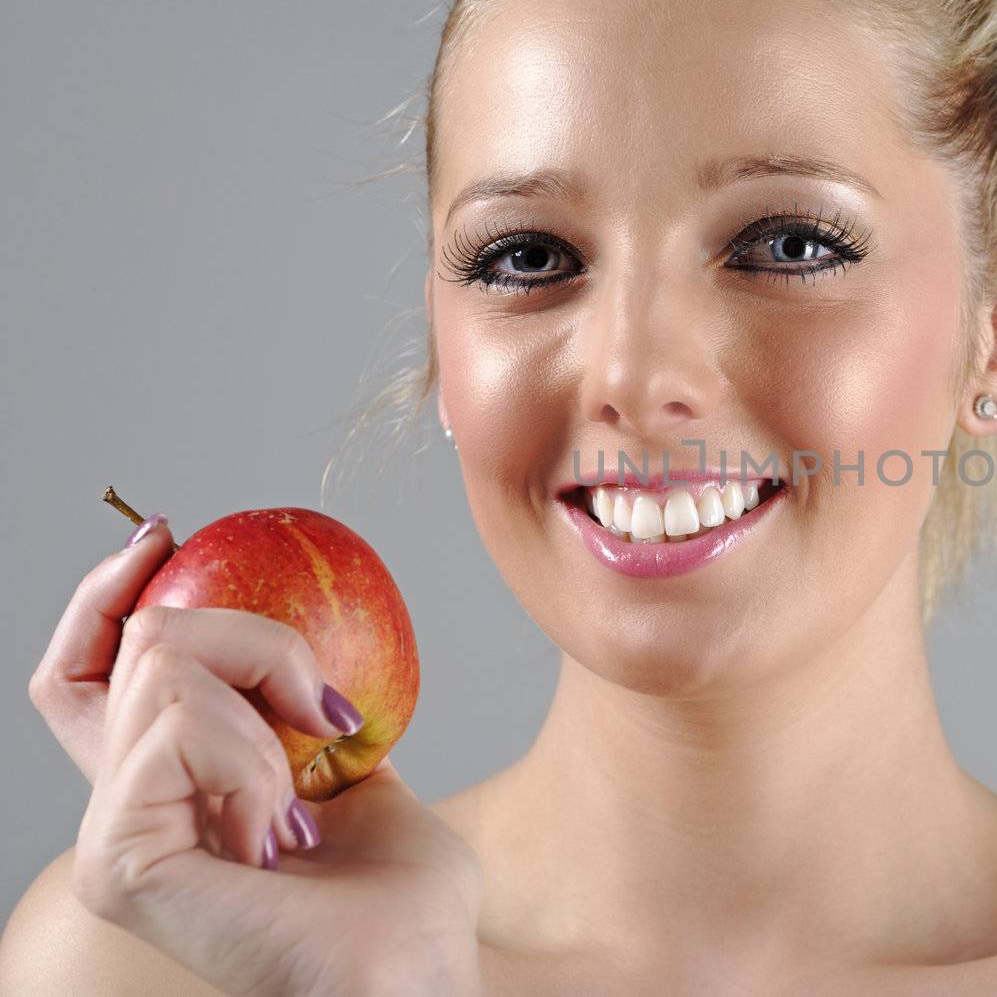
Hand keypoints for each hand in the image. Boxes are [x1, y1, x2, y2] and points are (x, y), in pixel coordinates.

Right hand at [31, 516, 483, 994]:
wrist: (418, 964)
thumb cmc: (402, 892)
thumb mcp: (357, 771)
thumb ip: (302, 714)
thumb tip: (297, 650)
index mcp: (168, 788)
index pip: (84, 672)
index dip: (108, 594)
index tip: (167, 535)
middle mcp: (123, 808)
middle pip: (137, 643)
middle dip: (252, 636)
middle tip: (321, 705)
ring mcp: (113, 834)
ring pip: (160, 668)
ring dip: (268, 708)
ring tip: (303, 801)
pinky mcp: (119, 858)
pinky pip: (176, 730)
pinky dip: (254, 757)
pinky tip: (281, 831)